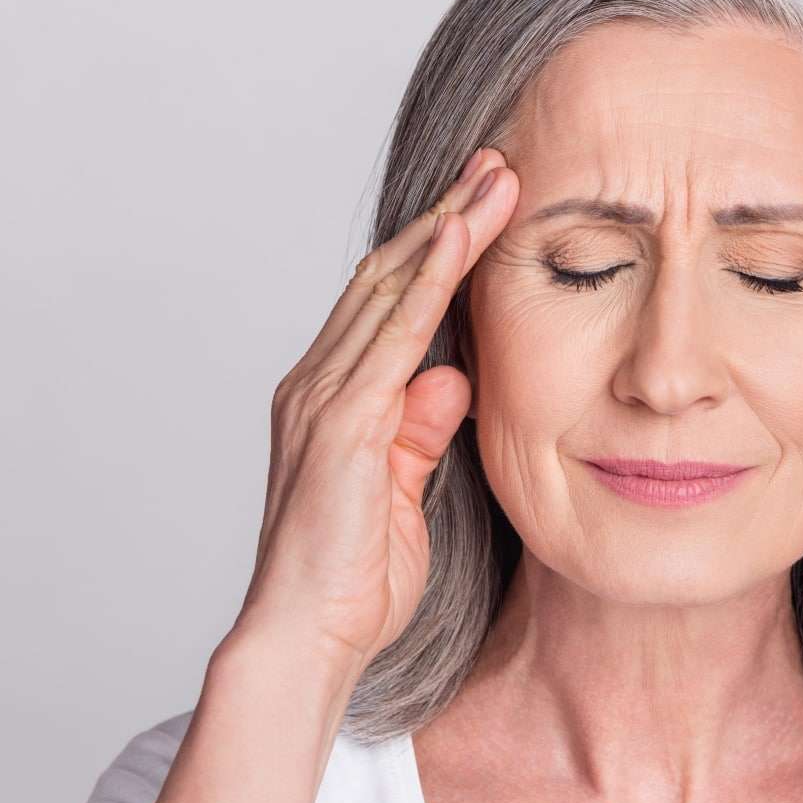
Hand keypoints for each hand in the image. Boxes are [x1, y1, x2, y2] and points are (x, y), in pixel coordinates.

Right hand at [234, 148, 517, 665]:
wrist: (307, 639)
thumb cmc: (352, 580)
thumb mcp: (406, 492)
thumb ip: (422, 432)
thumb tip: (452, 379)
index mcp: (332, 399)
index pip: (388, 302)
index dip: (435, 249)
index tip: (482, 204)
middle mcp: (317, 383)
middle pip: (387, 275)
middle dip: (444, 216)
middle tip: (496, 162)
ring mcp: (322, 398)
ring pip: (389, 288)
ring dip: (444, 228)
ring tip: (493, 179)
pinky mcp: (340, 423)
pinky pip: (391, 335)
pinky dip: (427, 281)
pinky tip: (458, 238)